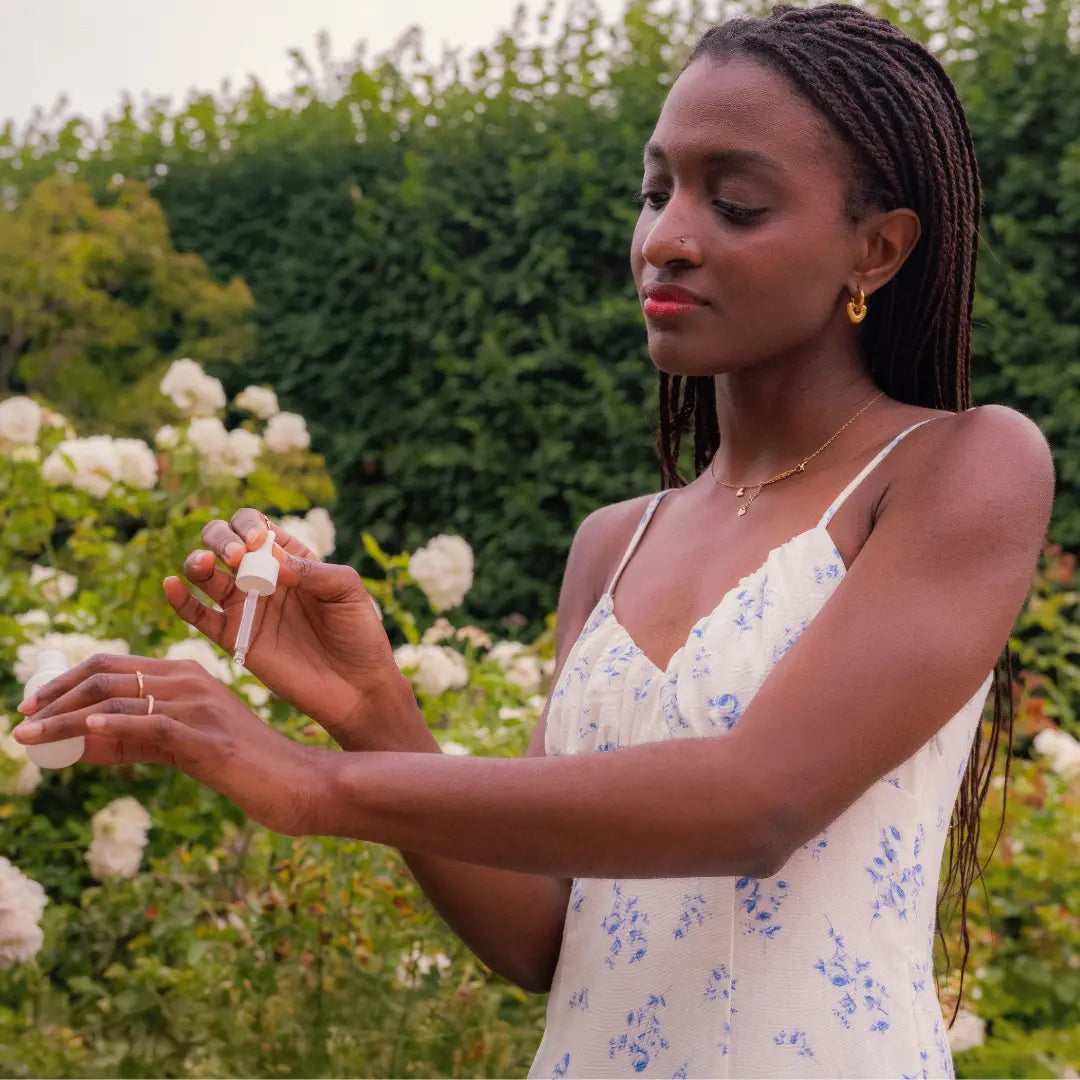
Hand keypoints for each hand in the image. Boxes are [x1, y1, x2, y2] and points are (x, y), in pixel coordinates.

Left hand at [13, 654, 323, 834]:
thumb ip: (135, 740)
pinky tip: (85, 734)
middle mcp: (190, 681)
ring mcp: (201, 707)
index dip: (65, 681)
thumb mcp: (183, 747)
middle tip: (22, 722)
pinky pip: (153, 726)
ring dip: (66, 719)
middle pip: (108, 674)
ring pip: (120, 699)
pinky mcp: (208, 738)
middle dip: (55, 697)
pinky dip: (114, 727)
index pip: (113, 664)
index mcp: (186, 675)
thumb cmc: (244, 768)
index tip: (32, 706)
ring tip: (31, 738)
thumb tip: (76, 741)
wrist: (298, 783)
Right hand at [169, 509, 424, 751]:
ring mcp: (245, 607)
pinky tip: (172, 586)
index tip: (259, 542)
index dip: (249, 526)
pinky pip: (197, 616)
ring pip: (205, 574)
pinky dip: (179, 600)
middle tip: (235, 556)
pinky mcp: (234, 639)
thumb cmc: (358, 634)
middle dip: (220, 539)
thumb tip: (268, 558)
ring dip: (198, 561)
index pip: (256, 526)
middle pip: (223, 542)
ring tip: (206, 565)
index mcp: (291, 558)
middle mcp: (262, 578)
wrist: (356, 687)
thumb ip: (311, 571)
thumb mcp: (347, 591)